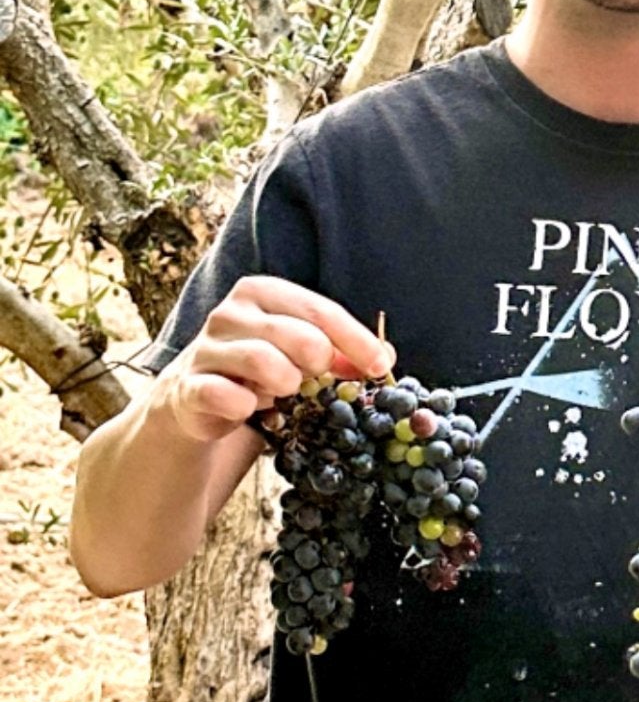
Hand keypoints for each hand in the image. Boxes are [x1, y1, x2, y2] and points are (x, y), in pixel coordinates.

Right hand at [166, 276, 395, 445]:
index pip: (321, 311)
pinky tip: (251, 408)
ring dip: (285, 385)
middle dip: (318, 363)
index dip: (357, 341)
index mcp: (263, 293)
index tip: (379, 368)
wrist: (200, 396)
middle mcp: (231, 313)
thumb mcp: (303, 354)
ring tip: (282, 392)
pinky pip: (225, 396)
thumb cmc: (261, 368)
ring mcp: (207, 348)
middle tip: (313, 379)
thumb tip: (385, 358)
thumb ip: (342, 353)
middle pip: (300, 336)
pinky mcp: (190, 385)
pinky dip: (246, 407)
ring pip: (263, 362)